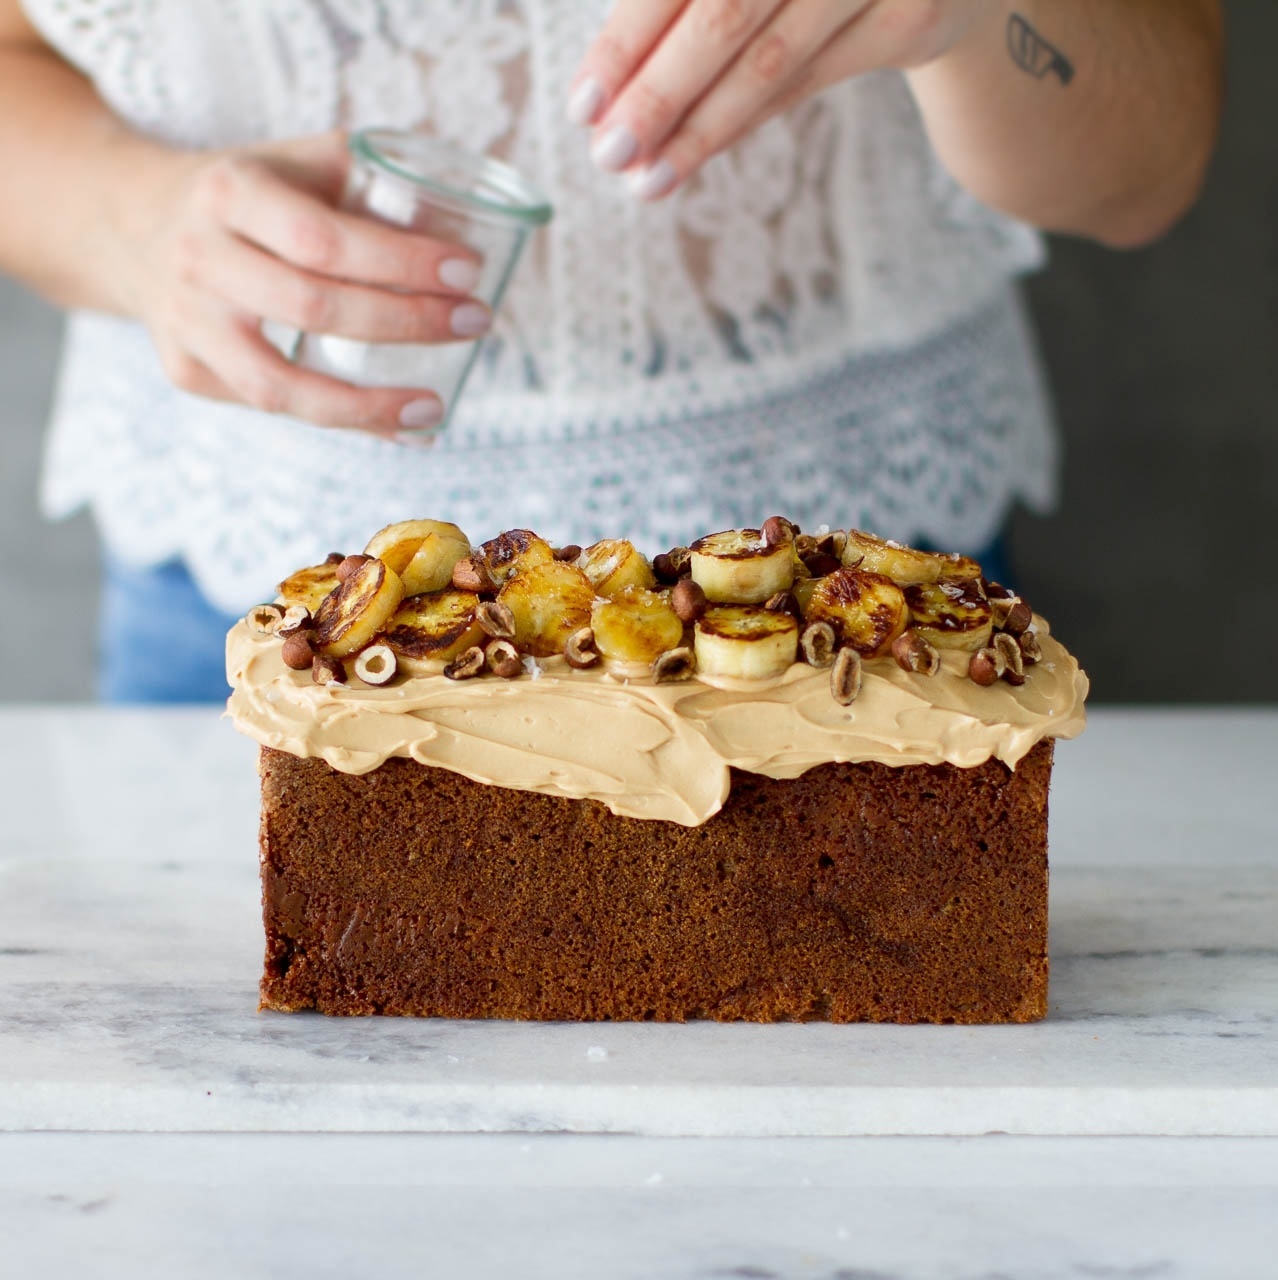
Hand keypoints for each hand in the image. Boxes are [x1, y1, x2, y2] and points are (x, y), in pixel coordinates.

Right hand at [125, 133, 488, 439]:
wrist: (129, 222)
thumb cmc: (243, 192)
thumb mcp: (290, 161)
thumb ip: (365, 179)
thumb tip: (463, 224)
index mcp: (228, 193)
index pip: (323, 238)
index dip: (401, 261)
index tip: (468, 272)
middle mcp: (198, 260)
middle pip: (313, 308)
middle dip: (407, 322)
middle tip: (475, 322)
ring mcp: (186, 324)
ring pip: (282, 386)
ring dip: (370, 405)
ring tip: (436, 408)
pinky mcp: (188, 372)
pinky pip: (274, 409)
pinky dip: (343, 421)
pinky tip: (396, 425)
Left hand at [568, 0, 987, 198]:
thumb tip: (608, 85)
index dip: (626, 39)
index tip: (583, 102)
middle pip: (722, 13)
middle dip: (656, 93)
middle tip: (608, 153)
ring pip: (767, 59)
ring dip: (698, 129)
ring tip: (645, 178)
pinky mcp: (913, 16)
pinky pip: (809, 79)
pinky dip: (745, 121)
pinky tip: (696, 155)